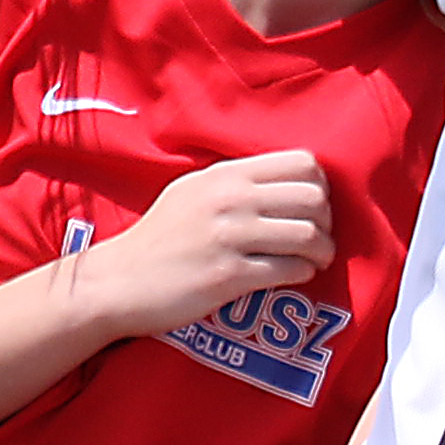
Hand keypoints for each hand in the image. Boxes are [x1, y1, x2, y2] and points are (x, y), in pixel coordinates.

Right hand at [59, 151, 328, 340]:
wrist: (118, 281)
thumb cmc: (159, 239)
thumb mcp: (193, 192)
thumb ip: (235, 183)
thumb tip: (285, 183)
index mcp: (225, 175)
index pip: (303, 163)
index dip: (319, 187)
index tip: (313, 208)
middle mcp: (230, 199)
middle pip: (313, 198)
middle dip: (326, 222)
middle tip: (319, 239)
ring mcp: (229, 237)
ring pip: (308, 235)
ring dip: (321, 251)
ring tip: (315, 260)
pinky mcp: (228, 275)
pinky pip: (289, 270)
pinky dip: (303, 274)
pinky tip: (296, 276)